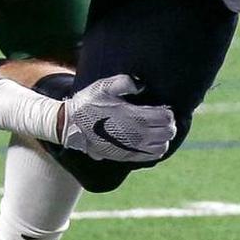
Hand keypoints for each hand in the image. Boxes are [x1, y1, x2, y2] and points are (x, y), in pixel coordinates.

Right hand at [60, 74, 176, 162]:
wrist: (71, 126)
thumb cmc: (88, 104)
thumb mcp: (104, 87)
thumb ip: (125, 83)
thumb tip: (141, 85)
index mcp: (135, 117)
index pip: (166, 117)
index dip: (167, 111)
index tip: (162, 106)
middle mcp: (137, 136)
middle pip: (168, 132)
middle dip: (168, 123)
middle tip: (161, 116)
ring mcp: (133, 148)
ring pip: (163, 146)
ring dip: (163, 137)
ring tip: (156, 129)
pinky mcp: (127, 156)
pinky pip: (152, 156)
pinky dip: (156, 148)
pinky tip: (150, 140)